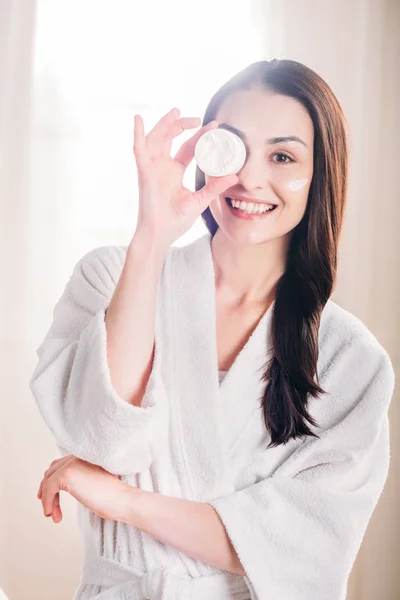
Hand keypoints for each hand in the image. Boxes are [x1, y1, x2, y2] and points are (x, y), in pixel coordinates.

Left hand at [37, 455, 128, 522]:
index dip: (52, 481)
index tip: (49, 497)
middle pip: (52, 471)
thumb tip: (65, 487)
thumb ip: (80, 479)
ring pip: (48, 481)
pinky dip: (47, 502)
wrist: (122, 499)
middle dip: (47, 491)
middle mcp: (76, 457)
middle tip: (49, 509)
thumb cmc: (112, 496)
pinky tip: (52, 514)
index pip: (60, 465)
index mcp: (84, 457)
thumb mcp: (92, 483)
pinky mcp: (67, 474)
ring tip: (53, 516)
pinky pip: (48, 488)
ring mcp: (71, 464)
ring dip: (48, 500)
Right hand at [133, 107, 237, 248]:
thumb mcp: (200, 200)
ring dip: (165, 123)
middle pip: (171, 138)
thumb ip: (214, 187)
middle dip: (182, 125)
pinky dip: (137, 134)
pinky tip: (138, 120)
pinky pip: (138, 150)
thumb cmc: (175, 221)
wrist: (161, 234)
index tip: (214, 126)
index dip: (199, 136)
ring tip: (177, 112)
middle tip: (198, 119)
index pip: (188, 148)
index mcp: (174, 172)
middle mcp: (162, 166)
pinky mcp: (144, 172)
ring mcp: (152, 168)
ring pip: (156, 138)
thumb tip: (234, 176)